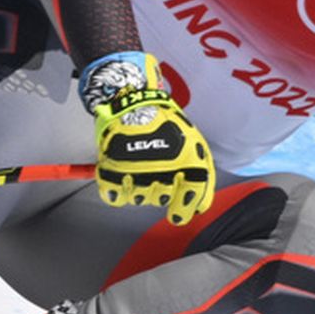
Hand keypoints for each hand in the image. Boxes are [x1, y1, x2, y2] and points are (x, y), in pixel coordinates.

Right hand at [77, 51, 215, 226]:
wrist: (133, 99)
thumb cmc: (165, 122)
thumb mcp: (193, 143)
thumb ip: (202, 176)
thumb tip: (200, 207)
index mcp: (188, 162)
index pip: (190, 199)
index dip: (183, 209)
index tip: (177, 214)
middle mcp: (164, 169)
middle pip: (161, 199)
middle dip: (159, 188)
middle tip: (154, 167)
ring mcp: (137, 171)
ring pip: (139, 199)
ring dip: (138, 186)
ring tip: (138, 163)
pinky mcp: (112, 170)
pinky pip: (115, 197)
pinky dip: (117, 191)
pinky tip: (122, 176)